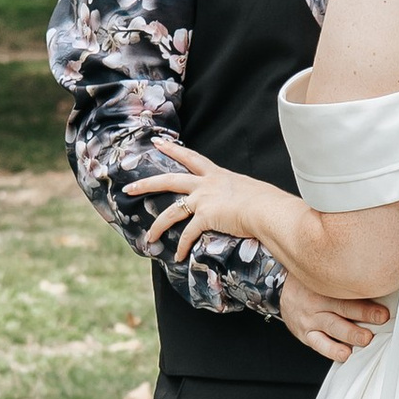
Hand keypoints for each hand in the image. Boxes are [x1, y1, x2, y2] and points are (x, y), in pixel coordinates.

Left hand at [128, 146, 259, 259]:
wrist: (269, 211)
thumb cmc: (268, 203)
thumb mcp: (251, 192)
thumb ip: (242, 195)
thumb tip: (248, 203)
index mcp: (218, 175)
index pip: (191, 157)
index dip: (172, 149)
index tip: (157, 142)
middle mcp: (207, 184)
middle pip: (169, 180)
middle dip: (146, 184)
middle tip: (130, 187)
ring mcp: (204, 200)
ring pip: (171, 211)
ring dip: (158, 226)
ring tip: (148, 238)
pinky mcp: (205, 217)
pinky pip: (188, 234)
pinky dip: (182, 247)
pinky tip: (178, 256)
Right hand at [279, 278, 390, 361]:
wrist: (280, 290)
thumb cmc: (308, 284)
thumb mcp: (324, 276)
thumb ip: (344, 282)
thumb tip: (376, 285)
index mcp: (323, 285)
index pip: (347, 291)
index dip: (366, 298)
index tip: (383, 305)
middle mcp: (317, 303)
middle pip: (342, 308)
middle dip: (363, 314)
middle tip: (380, 319)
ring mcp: (310, 320)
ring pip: (332, 327)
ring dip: (350, 335)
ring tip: (364, 339)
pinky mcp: (306, 334)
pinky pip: (319, 344)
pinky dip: (332, 350)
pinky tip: (344, 354)